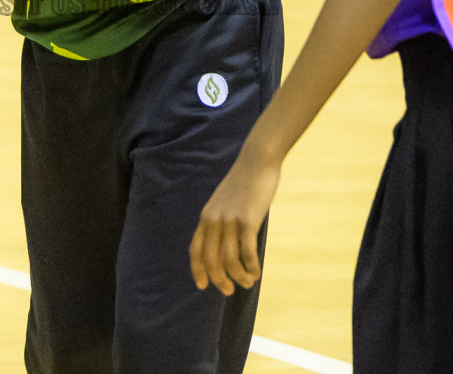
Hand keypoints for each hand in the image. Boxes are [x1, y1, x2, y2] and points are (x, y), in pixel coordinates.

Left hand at [189, 149, 280, 295]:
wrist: (257, 161)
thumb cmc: (244, 182)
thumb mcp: (225, 201)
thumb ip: (222, 219)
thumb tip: (227, 243)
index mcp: (206, 216)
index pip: (195, 250)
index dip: (198, 270)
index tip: (202, 285)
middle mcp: (214, 220)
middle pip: (211, 260)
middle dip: (219, 280)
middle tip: (229, 290)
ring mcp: (230, 220)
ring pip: (229, 260)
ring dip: (239, 277)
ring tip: (248, 282)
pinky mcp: (248, 220)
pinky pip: (247, 252)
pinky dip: (251, 267)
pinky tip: (256, 272)